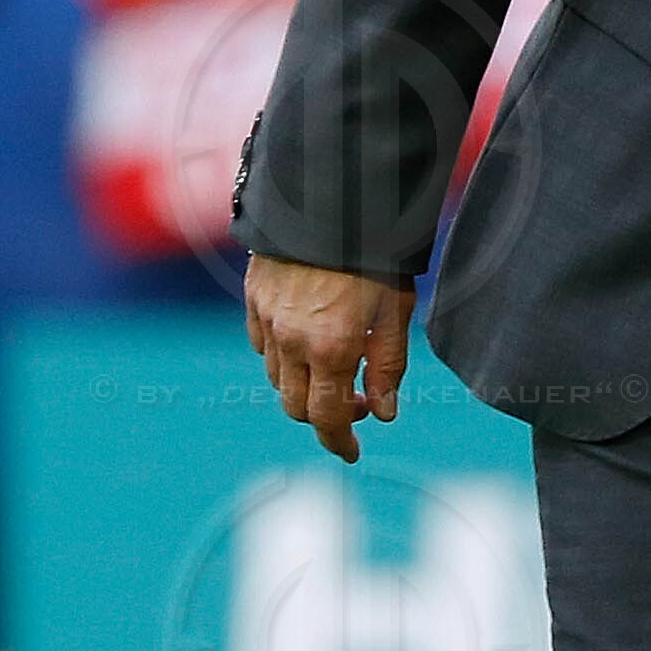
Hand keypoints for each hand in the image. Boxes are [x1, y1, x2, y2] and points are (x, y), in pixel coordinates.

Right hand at [244, 254, 414, 460]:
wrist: (334, 199)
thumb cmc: (378, 253)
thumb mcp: (397, 310)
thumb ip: (388, 365)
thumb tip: (384, 413)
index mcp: (330, 348)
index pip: (327, 417)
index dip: (340, 441)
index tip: (354, 452)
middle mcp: (290, 342)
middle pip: (296, 405)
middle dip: (324, 416)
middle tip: (357, 405)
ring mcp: (266, 321)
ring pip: (276, 378)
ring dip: (303, 386)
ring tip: (336, 368)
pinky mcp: (253, 300)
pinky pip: (261, 345)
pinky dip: (281, 357)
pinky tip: (305, 343)